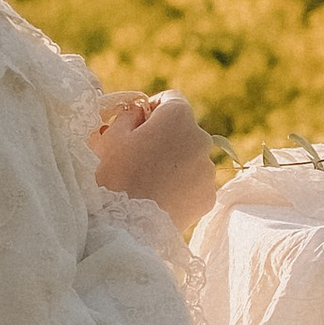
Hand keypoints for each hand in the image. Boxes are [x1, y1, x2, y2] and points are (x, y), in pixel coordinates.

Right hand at [92, 91, 218, 232]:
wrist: (128, 225)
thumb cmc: (117, 175)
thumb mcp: (113, 136)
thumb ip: (130, 115)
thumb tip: (141, 113)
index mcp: (178, 117)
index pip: (171, 99)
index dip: (152, 108)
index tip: (138, 123)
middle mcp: (201, 138)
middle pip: (183, 129)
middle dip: (165, 136)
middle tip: (140, 155)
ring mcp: (208, 169)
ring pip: (191, 157)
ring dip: (175, 162)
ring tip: (149, 181)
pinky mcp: (209, 196)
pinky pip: (195, 183)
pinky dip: (182, 186)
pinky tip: (162, 197)